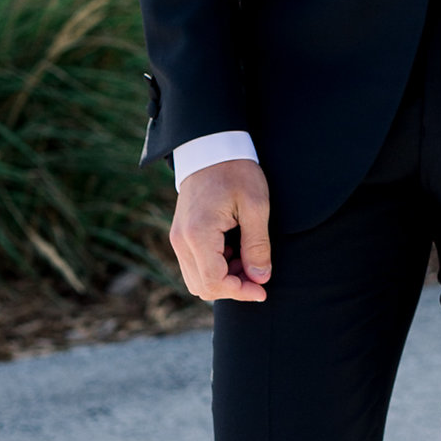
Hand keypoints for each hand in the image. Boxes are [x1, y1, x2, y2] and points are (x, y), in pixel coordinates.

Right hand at [171, 156, 273, 303]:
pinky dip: (215, 268)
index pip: (215, 282)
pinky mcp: (180, 236)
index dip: (240, 292)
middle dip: (232, 288)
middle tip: (258, 274)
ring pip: (197, 280)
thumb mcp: (256, 205)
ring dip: (224, 279)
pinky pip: (195, 266)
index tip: (263, 290)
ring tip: (247, 260)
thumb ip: (257, 245)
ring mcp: (177, 239)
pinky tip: (234, 251)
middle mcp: (181, 240)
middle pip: (203, 287)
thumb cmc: (235, 171)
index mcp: (198, 234)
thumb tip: (260, 279)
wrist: (211, 148)